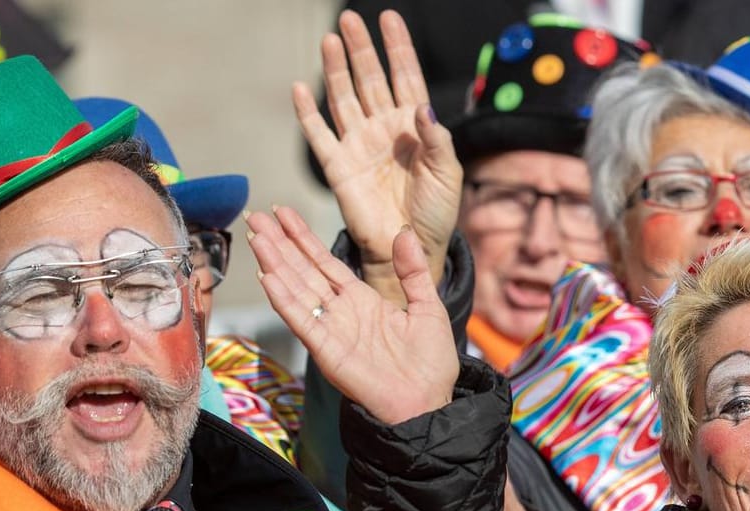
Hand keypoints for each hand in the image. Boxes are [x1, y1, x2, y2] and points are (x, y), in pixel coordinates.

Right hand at [248, 205, 458, 424]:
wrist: (429, 404)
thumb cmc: (430, 364)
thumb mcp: (428, 307)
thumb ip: (413, 271)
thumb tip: (404, 232)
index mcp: (362, 301)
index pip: (324, 263)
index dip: (303, 238)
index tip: (282, 213)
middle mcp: (341, 313)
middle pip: (303, 271)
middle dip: (279, 244)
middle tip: (256, 217)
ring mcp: (331, 331)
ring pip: (296, 291)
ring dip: (275, 264)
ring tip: (256, 237)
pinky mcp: (327, 352)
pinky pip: (302, 322)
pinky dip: (284, 301)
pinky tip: (268, 277)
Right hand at [296, 9, 460, 300]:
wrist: (411, 248)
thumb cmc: (436, 213)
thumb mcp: (448, 174)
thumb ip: (438, 139)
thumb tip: (423, 106)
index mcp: (415, 127)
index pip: (406, 77)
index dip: (398, 48)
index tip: (390, 18)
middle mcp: (384, 129)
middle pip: (370, 79)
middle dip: (361, 49)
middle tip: (350, 18)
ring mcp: (359, 144)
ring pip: (344, 97)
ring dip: (336, 69)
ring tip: (330, 39)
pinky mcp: (338, 166)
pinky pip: (319, 133)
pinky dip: (308, 112)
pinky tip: (301, 88)